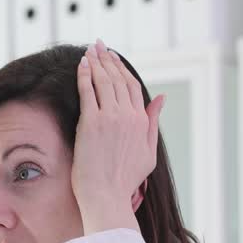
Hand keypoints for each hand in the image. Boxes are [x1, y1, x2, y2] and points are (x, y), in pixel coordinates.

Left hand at [72, 39, 165, 234]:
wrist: (106, 195)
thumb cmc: (124, 180)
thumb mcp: (148, 151)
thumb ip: (153, 123)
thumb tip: (161, 99)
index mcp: (141, 121)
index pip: (132, 86)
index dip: (121, 69)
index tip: (113, 58)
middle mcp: (128, 116)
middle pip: (117, 79)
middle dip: (107, 59)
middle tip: (99, 46)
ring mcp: (110, 118)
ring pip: (103, 81)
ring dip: (96, 62)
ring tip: (90, 50)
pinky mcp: (92, 122)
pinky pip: (88, 91)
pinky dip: (85, 75)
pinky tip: (81, 64)